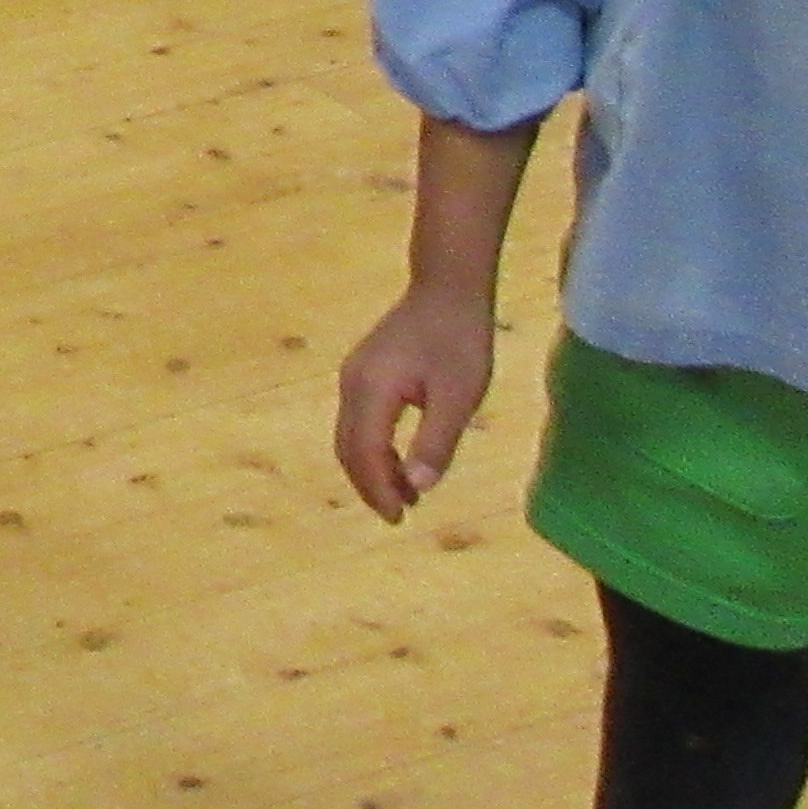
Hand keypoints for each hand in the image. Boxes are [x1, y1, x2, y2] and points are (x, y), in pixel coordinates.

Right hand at [335, 285, 498, 521]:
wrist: (446, 289)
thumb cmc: (459, 341)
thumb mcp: (458, 397)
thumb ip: (435, 443)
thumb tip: (417, 488)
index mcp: (372, 392)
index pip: (366, 454)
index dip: (379, 490)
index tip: (400, 518)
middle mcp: (352, 385)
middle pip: (348, 448)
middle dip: (369, 485)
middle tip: (399, 514)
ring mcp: (353, 376)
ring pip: (349, 435)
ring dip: (371, 468)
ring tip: (404, 493)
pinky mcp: (362, 372)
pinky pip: (357, 421)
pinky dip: (372, 448)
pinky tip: (398, 458)